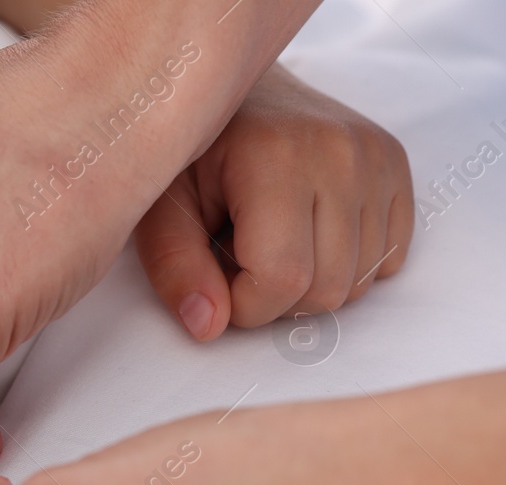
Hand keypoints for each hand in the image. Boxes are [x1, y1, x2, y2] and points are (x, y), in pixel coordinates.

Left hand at [136, 64, 413, 339]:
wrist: (231, 88)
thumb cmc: (188, 153)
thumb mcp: (158, 209)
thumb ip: (176, 269)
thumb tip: (208, 327)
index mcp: (276, 157)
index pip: (283, 280)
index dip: (243, 306)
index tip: (214, 279)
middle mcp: (340, 152)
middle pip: (326, 290)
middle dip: (273, 299)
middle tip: (238, 258)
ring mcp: (376, 156)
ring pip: (359, 282)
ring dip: (309, 284)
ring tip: (270, 240)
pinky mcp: (395, 164)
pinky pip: (389, 256)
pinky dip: (348, 265)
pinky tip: (307, 233)